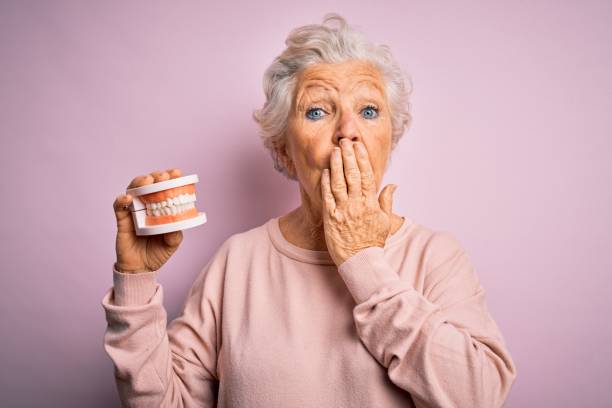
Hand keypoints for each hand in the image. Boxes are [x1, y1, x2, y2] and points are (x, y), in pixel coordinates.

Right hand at [113, 168, 184, 273]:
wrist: (141, 269)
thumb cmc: (157, 253)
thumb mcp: (171, 244)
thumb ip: (175, 235)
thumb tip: (176, 225)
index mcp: (161, 208)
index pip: (165, 188)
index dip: (170, 178)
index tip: (176, 173)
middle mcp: (147, 206)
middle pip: (149, 184)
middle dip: (156, 177)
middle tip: (163, 176)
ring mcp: (134, 211)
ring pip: (133, 189)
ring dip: (139, 182)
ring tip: (148, 180)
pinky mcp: (122, 220)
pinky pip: (119, 206)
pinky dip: (122, 200)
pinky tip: (128, 198)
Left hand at [320, 139, 397, 265]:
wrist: (360, 261)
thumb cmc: (373, 242)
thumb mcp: (385, 221)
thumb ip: (387, 201)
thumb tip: (393, 184)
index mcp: (371, 204)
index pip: (367, 176)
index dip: (362, 159)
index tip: (358, 146)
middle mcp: (357, 205)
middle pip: (353, 175)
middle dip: (348, 156)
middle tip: (344, 141)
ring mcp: (343, 211)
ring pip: (339, 183)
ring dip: (337, 165)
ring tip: (334, 150)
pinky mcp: (331, 218)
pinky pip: (328, 197)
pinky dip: (326, 183)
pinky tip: (325, 171)